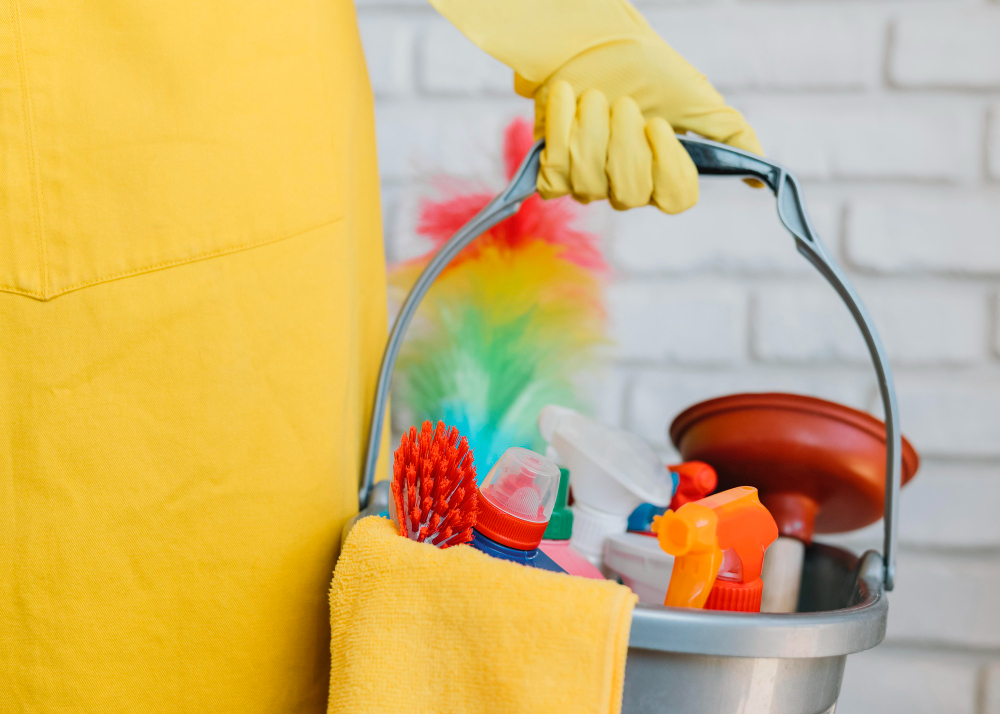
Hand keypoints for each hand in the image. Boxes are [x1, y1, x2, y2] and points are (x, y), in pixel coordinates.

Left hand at [529, 36, 762, 213]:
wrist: (589, 37)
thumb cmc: (645, 66)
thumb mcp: (697, 98)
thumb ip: (731, 136)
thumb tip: (763, 179)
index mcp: (662, 172)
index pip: (674, 199)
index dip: (665, 166)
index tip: (658, 124)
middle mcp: (626, 184)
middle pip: (630, 194)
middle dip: (624, 142)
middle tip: (622, 102)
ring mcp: (588, 180)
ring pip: (589, 184)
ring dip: (590, 131)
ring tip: (593, 96)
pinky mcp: (553, 168)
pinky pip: (555, 178)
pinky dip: (561, 131)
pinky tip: (568, 100)